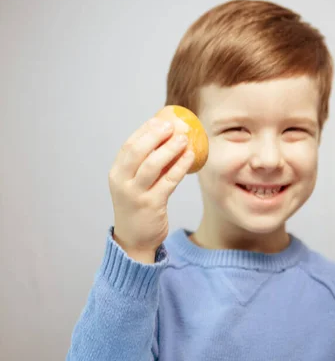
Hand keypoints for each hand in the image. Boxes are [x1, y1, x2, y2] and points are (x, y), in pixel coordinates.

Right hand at [109, 117, 193, 261]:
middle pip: (138, 151)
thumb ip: (142, 165)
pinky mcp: (152, 205)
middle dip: (156, 135)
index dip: (145, 130)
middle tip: (173, 126)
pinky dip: (180, 166)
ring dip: (170, 149)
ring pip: (153, 164)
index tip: (160, 120)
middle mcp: (122, 183)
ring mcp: (136, 194)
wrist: (134, 240)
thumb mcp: (132, 185)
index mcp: (116, 174)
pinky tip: (191, 157)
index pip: (129, 146)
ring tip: (185, 139)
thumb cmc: (137, 207)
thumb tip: (166, 139)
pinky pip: (169, 180)